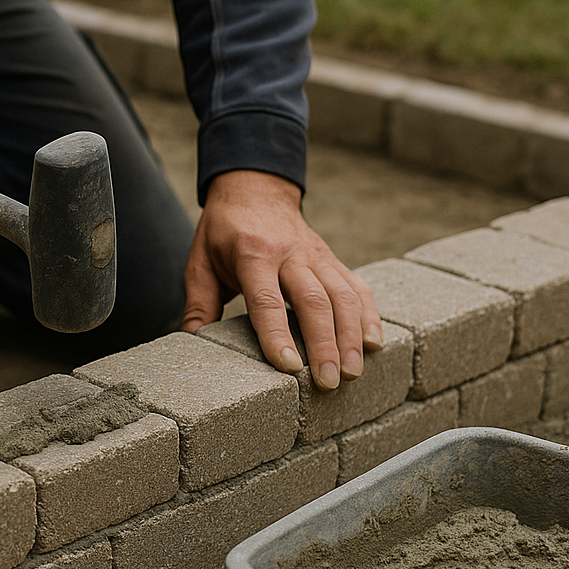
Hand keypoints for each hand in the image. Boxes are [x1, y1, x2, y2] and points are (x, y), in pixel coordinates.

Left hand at [181, 168, 382, 388]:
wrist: (255, 188)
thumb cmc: (224, 232)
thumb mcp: (200, 263)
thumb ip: (199, 305)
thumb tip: (193, 345)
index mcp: (252, 253)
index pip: (266, 300)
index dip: (277, 334)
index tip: (289, 366)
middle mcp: (289, 254)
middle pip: (313, 301)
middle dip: (325, 344)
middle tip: (328, 381)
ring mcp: (316, 255)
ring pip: (342, 295)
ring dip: (351, 336)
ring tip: (352, 372)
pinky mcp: (332, 259)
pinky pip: (356, 286)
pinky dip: (369, 315)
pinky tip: (374, 344)